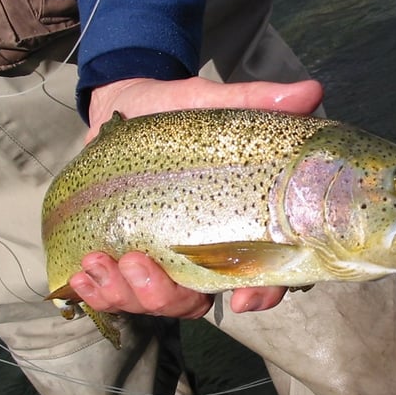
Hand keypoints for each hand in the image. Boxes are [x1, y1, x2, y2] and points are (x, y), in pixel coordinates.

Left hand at [69, 76, 323, 317]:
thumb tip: (312, 92)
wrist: (124, 105)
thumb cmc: (175, 109)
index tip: (242, 300)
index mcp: (235, 225)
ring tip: (99, 262)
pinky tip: (82, 274)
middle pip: (200, 300)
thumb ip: (256, 102)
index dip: (262, 294)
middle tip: (138, 262)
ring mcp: (163, 258)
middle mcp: (203, 250)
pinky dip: (100, 292)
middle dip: (167, 296)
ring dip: (127, 295)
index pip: (265, 272)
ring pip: (158, 302)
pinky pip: (118, 293)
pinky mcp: (127, 256)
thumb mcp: (211, 104)